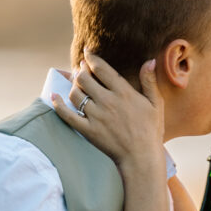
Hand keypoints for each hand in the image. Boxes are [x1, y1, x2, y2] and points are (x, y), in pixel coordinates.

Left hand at [52, 51, 164, 174]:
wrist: (141, 157)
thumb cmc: (150, 131)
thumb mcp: (156, 104)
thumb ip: (149, 81)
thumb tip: (149, 60)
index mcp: (123, 92)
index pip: (101, 68)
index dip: (91, 58)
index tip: (86, 52)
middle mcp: (107, 101)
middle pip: (84, 78)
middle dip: (81, 70)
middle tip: (81, 69)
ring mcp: (96, 116)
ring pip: (76, 94)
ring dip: (73, 85)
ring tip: (76, 83)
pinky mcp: (87, 130)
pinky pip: (67, 115)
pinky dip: (58, 104)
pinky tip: (54, 96)